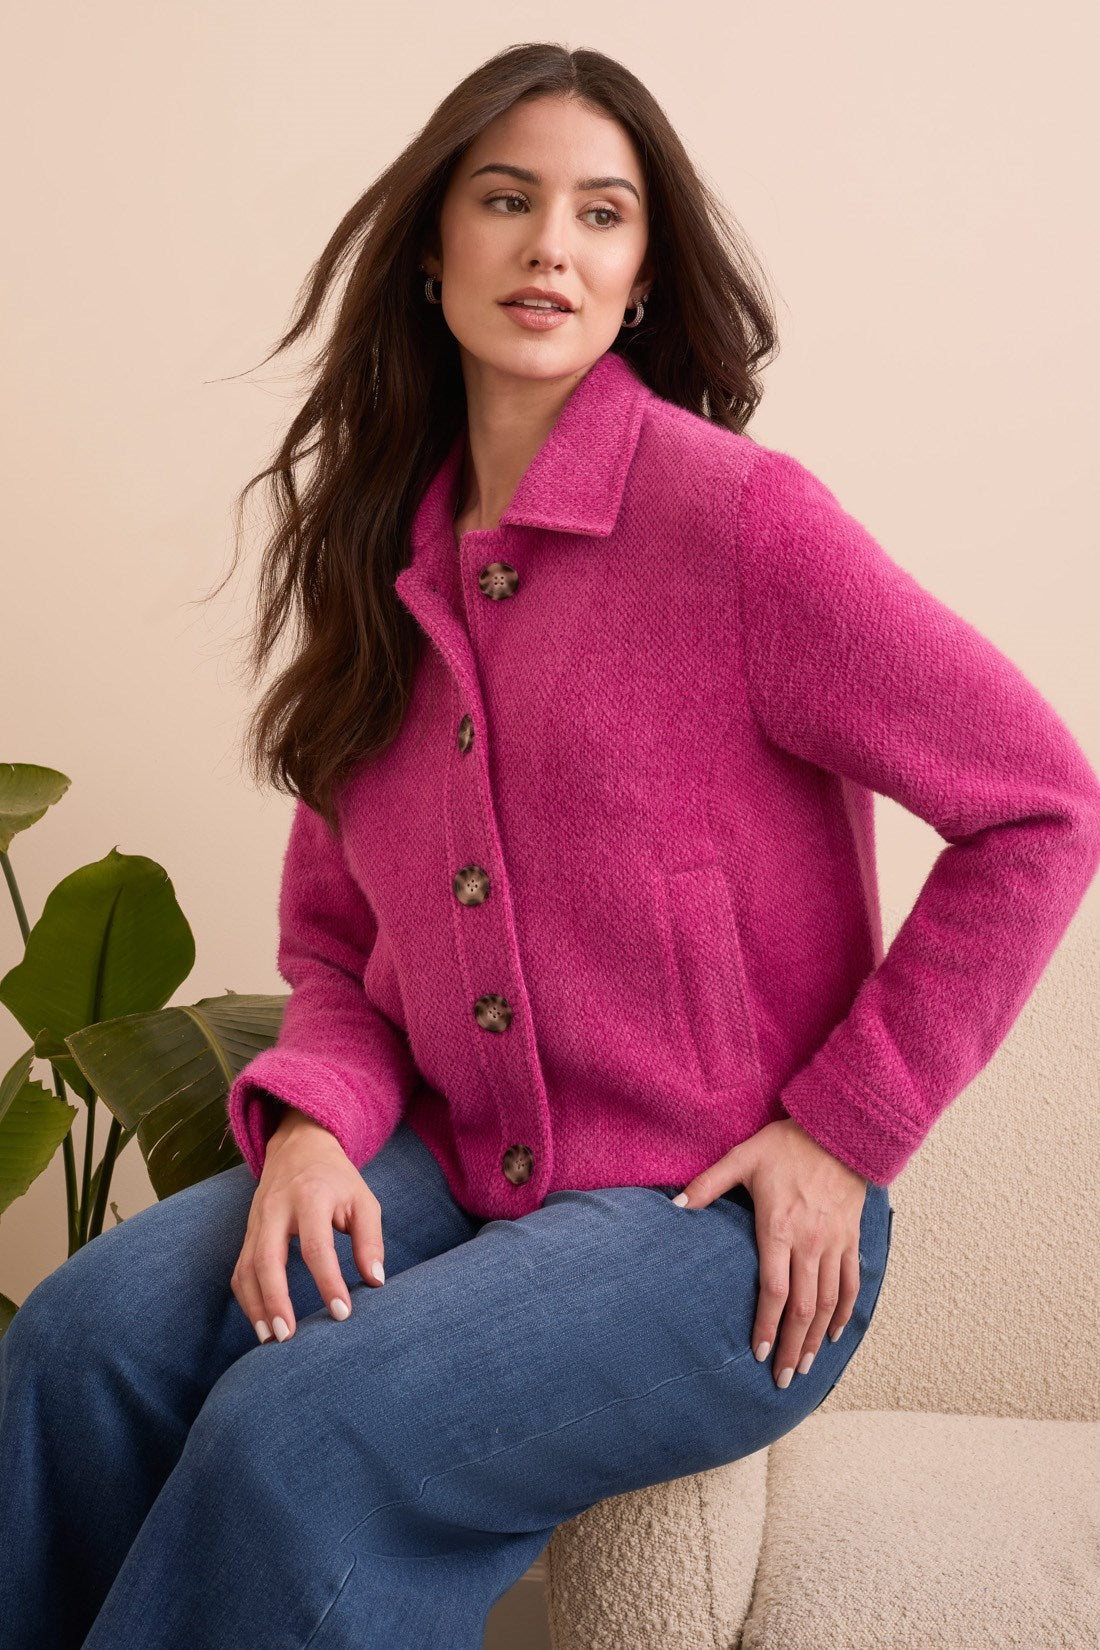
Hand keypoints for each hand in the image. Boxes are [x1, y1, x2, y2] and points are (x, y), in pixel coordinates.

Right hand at [230, 1106, 385, 1344]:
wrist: (298, 1146)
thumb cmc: (337, 1179)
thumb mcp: (363, 1200)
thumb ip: (370, 1240)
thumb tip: (375, 1282)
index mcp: (311, 1197)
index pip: (316, 1246)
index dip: (328, 1282)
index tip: (342, 1314)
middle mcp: (277, 1209)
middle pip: (268, 1259)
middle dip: (275, 1301)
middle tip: (288, 1337)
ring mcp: (257, 1221)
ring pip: (246, 1268)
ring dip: (255, 1307)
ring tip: (271, 1340)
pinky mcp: (248, 1233)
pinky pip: (240, 1269)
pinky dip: (247, 1299)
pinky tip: (261, 1323)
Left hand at [673, 1117, 866, 1387]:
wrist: (838, 1130)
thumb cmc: (785, 1144)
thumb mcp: (741, 1157)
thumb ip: (708, 1185)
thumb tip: (674, 1206)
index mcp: (779, 1228)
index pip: (773, 1291)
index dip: (766, 1326)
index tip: (758, 1353)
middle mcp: (809, 1243)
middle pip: (802, 1308)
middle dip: (793, 1347)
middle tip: (783, 1379)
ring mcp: (834, 1243)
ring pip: (827, 1303)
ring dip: (817, 1339)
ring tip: (806, 1368)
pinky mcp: (851, 1238)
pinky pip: (851, 1283)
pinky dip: (844, 1313)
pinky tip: (834, 1334)